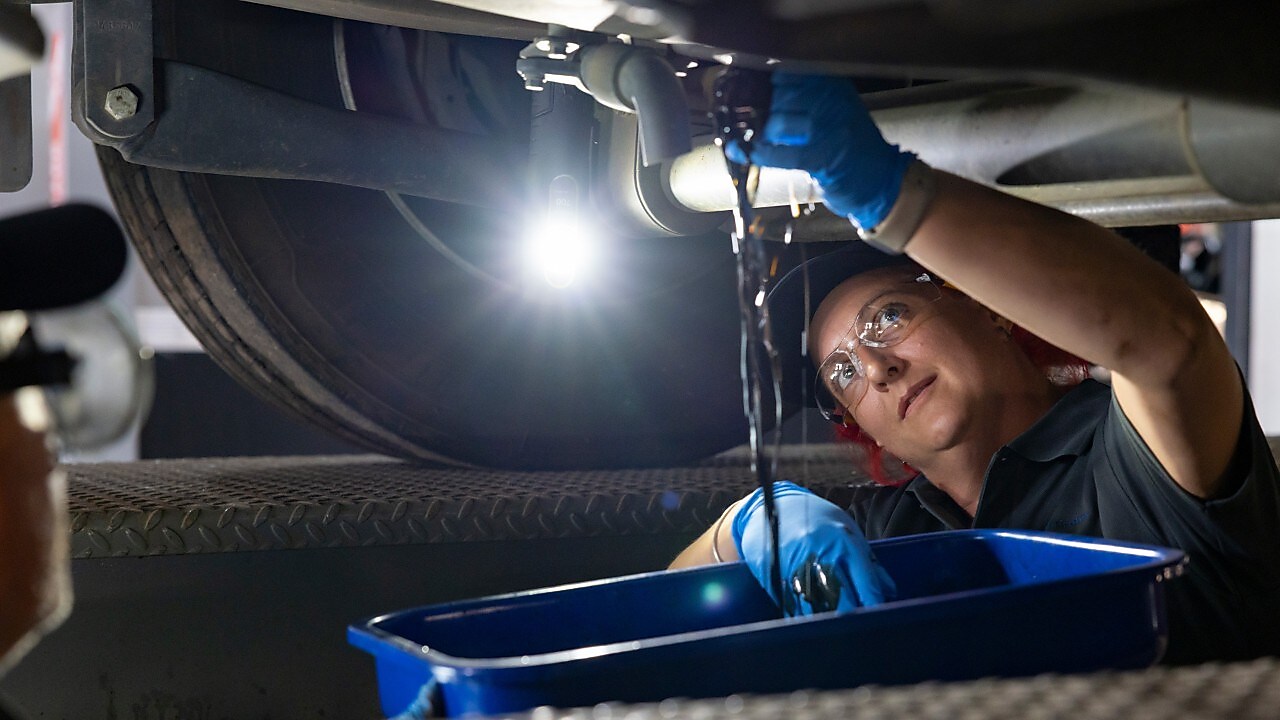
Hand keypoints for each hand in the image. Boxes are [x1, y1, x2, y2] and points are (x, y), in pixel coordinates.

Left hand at [725, 72, 914, 229]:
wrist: (881, 178)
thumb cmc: (851, 147)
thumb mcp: (831, 111)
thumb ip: (799, 100)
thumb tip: (755, 100)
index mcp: (832, 85)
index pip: (786, 73)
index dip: (759, 86)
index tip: (740, 96)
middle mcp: (831, 100)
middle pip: (777, 96)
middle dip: (755, 111)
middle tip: (739, 121)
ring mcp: (828, 127)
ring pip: (777, 120)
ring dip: (756, 132)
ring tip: (745, 138)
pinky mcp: (823, 157)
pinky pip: (782, 152)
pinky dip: (760, 153)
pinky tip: (747, 152)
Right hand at [730, 481, 894, 614]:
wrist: (769, 508)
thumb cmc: (815, 519)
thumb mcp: (848, 531)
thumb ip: (869, 562)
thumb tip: (888, 592)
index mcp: (844, 543)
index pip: (867, 586)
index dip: (876, 606)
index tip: (881, 617)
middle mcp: (822, 557)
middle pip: (845, 602)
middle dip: (855, 619)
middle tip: (861, 627)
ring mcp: (797, 570)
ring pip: (820, 611)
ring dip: (830, 622)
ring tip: (839, 629)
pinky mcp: (778, 580)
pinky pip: (797, 609)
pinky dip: (808, 618)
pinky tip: (815, 621)